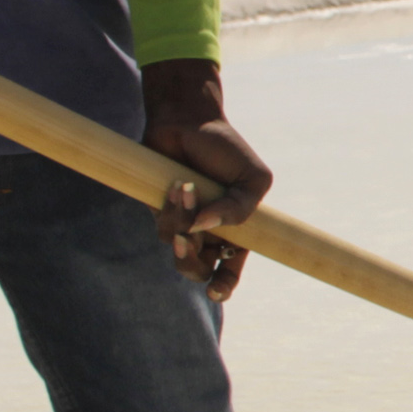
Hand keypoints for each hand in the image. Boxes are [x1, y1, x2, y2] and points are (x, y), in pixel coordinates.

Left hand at [139, 59, 271, 301]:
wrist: (189, 121)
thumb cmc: (226, 150)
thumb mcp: (252, 180)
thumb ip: (238, 210)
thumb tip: (201, 228)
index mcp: (236, 231)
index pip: (230, 270)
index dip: (223, 286)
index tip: (215, 290)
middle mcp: (209, 233)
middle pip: (198, 270)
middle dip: (192, 262)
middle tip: (189, 239)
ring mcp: (184, 224)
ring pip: (178, 250)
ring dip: (182, 220)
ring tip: (186, 188)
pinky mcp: (160, 212)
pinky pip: (163, 227)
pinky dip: (170, 208)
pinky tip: (177, 184)